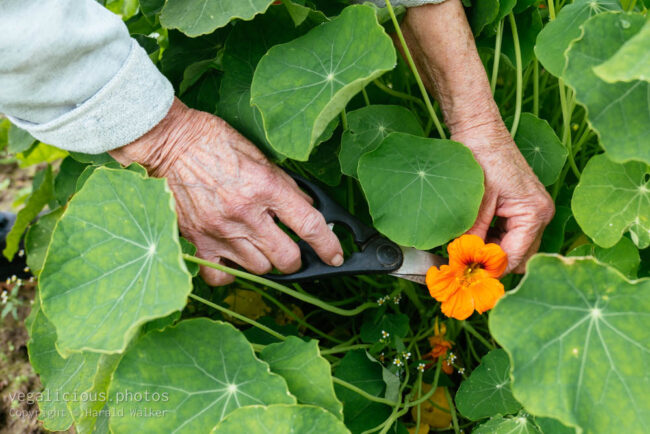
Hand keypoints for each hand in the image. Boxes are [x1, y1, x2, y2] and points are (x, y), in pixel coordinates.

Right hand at [109, 98, 342, 284]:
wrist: (167, 142)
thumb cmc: (212, 141)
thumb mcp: (258, 154)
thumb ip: (284, 184)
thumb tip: (308, 207)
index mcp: (264, 186)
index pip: (309, 225)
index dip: (329, 245)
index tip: (336, 255)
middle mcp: (244, 213)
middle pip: (286, 258)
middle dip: (296, 258)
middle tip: (293, 250)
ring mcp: (219, 231)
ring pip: (259, 269)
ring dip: (266, 262)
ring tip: (260, 246)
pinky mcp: (196, 241)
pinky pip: (221, 276)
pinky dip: (232, 273)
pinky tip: (233, 258)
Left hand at [452, 123, 553, 273]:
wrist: (481, 131)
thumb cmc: (483, 157)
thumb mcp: (477, 200)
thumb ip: (474, 233)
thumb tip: (466, 259)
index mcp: (535, 212)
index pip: (516, 256)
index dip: (492, 268)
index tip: (468, 273)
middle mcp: (540, 214)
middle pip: (520, 256)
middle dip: (495, 263)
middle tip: (466, 266)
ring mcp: (532, 211)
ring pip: (515, 247)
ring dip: (493, 252)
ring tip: (466, 251)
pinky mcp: (521, 207)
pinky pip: (510, 234)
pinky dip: (493, 240)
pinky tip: (474, 238)